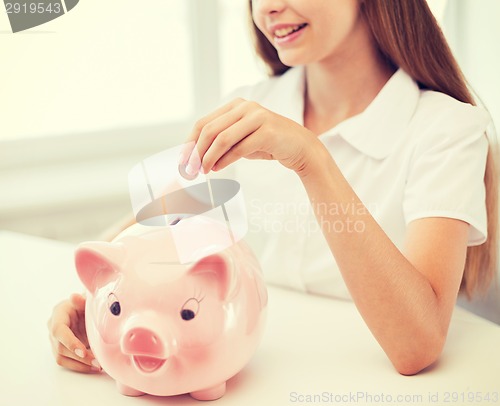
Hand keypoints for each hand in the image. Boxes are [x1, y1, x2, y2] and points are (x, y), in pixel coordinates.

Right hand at [47, 293, 100, 372]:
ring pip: (62, 358)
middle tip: (97, 361)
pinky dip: (79, 366)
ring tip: (97, 365)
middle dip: (79, 357)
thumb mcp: (85, 300)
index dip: (70, 342)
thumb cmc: (85, 304)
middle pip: (60, 348)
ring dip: (80, 364)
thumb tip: (74, 296)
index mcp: (58, 314)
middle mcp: (53, 328)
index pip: (59, 331)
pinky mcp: (60, 349)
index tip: (83, 351)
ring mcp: (55, 340)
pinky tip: (93, 366)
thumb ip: (81, 300)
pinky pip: (66, 361)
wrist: (84, 310)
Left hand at [181, 98, 320, 175]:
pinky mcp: (268, 131)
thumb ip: (221, 142)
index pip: (204, 123)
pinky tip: (218, 168)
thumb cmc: (267, 144)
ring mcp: (257, 117)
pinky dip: (225, 160)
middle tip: (191, 170)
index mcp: (236, 105)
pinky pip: (239, 148)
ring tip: (204, 170)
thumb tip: (195, 157)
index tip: (183, 160)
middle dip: (197, 152)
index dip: (190, 143)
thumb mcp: (241, 140)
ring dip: (209, 157)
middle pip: (210, 130)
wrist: (299, 147)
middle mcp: (246, 107)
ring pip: (222, 138)